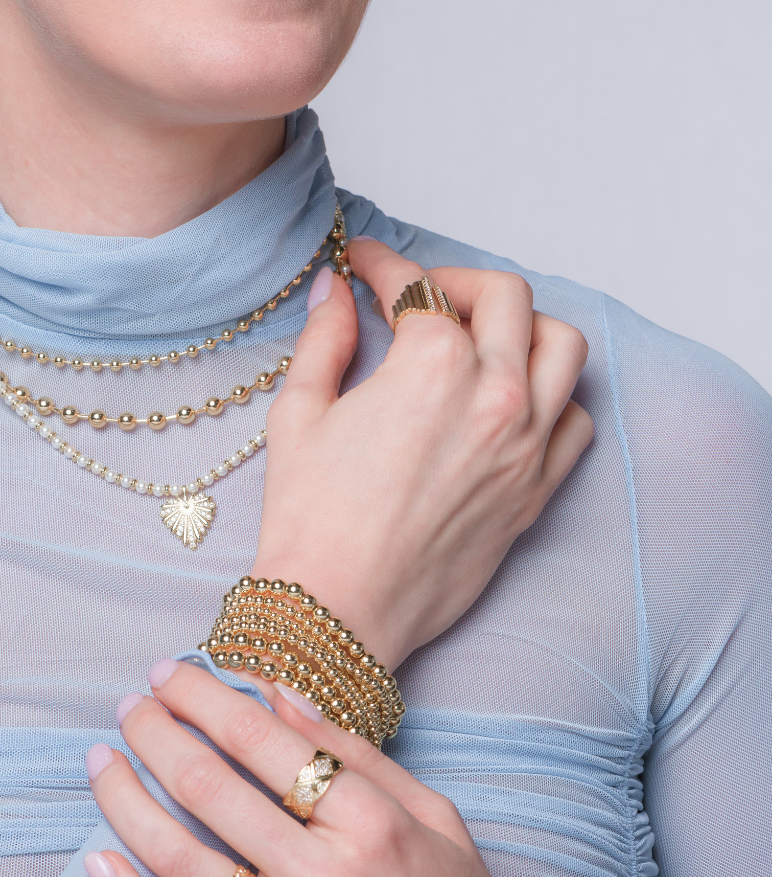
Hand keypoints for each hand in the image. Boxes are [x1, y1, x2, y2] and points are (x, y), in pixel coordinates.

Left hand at [84, 657, 523, 876]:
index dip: (204, 698)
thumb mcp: (433, 817)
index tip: (171, 673)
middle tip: (130, 705)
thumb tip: (281, 693)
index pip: (263, 741)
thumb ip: (356, 754)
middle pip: (211, 789)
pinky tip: (100, 862)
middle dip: (156, 734)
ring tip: (102, 761)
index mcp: (369, 827)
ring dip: (127, 802)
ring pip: (180, 860)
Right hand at [253, 239, 593, 668]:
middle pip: (505, 296)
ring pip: (561, 346)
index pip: (416, 285)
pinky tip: (506, 401)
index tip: (360, 264)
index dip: (379, 265)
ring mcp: (526, 445)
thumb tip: (335, 289)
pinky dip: (551, 396)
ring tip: (476, 340)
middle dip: (457, 281)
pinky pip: (575, 420)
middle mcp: (494, 395)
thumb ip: (326, 336)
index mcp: (432, 365)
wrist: (338, 612)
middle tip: (419, 297)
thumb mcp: (300, 410)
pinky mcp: (538, 491)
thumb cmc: (311, 517)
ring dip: (521, 327)